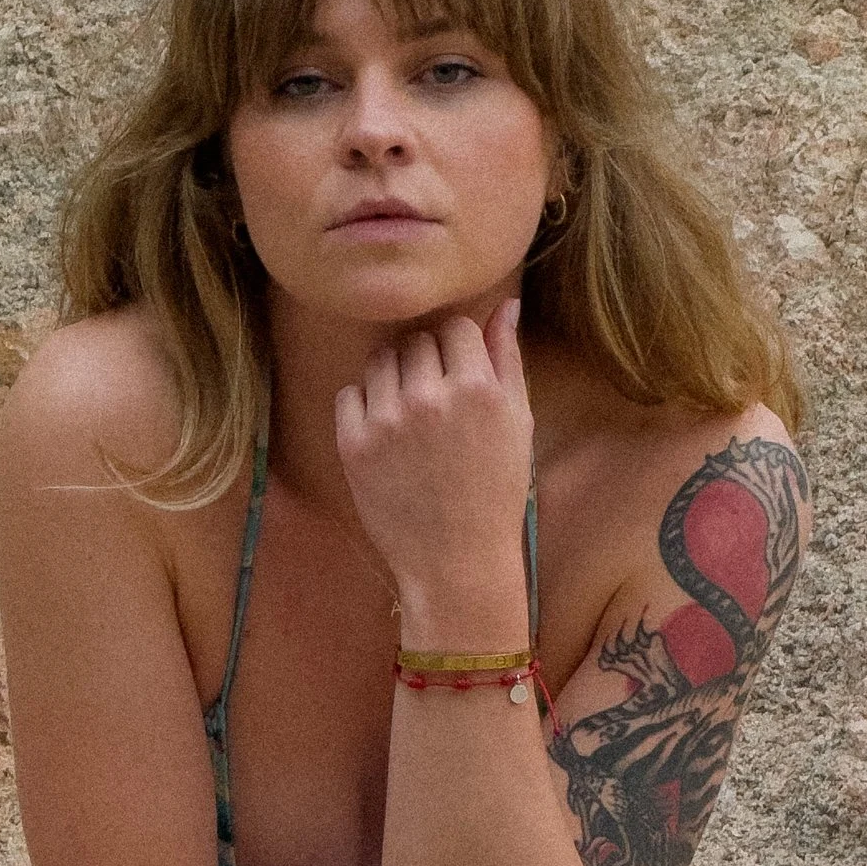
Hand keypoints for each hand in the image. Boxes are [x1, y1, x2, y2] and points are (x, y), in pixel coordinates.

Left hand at [334, 298, 534, 641]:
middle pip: (415, 341)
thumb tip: (505, 304)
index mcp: (477, 387)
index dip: (457, 348)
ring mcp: (387, 420)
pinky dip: (364, 404)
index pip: (455, 326)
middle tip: (434, 402)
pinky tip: (386, 434)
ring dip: (392, 378)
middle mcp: (429, 397)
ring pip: (380, 362)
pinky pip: (349, 393)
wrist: (456, 561)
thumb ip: (507, 359)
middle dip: (425, 362)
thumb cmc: (495, 492)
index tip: (458, 376)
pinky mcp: (353, 443)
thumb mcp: (517, 424)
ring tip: (409, 416)